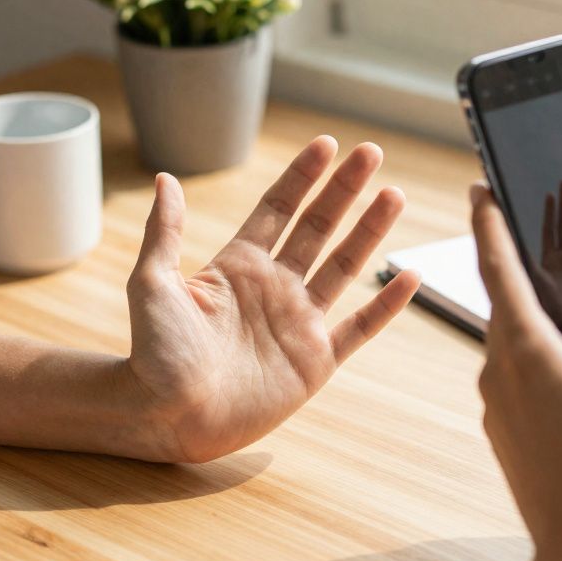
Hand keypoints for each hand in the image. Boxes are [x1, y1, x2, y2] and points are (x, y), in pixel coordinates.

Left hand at [123, 136, 420, 462]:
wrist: (167, 416)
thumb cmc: (153, 354)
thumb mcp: (152, 284)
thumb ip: (164, 232)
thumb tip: (166, 179)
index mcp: (238, 265)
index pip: (278, 209)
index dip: (303, 177)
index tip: (326, 144)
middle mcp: (273, 287)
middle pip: (318, 228)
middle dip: (344, 190)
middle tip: (371, 153)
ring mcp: (298, 323)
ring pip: (344, 267)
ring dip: (369, 231)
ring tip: (393, 194)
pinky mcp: (315, 361)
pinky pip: (359, 327)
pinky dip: (385, 305)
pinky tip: (409, 277)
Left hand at [471, 181, 561, 547]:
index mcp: (523, 346)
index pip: (497, 266)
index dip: (490, 223)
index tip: (479, 189)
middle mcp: (497, 369)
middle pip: (509, 305)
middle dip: (525, 275)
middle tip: (542, 247)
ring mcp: (495, 402)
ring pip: (520, 346)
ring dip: (545, 329)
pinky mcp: (504, 429)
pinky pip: (524, 381)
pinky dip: (547, 367)